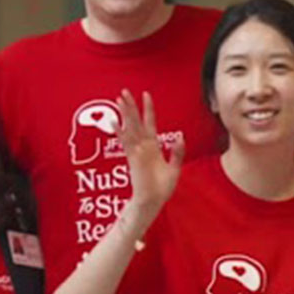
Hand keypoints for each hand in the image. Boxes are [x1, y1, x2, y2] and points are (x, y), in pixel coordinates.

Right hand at [115, 90, 183, 214]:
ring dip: (125, 114)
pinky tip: (114, 123)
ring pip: (130, 128)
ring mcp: (136, 151)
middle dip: (130, 106)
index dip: (148, 109)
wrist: (153, 201)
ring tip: (118, 100)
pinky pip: (126, 142)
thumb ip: (177, 153)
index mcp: (153, 147)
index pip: (149, 123)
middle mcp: (143, 146)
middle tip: (123, 92)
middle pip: (135, 122)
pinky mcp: (133, 158)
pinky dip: (120, 132)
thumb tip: (180, 137)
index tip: (146, 94)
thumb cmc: (162, 188)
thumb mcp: (175, 168)